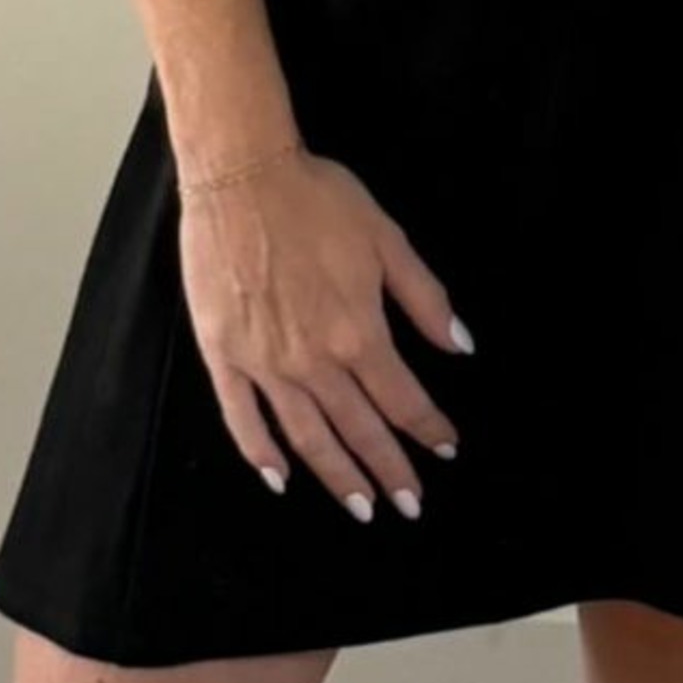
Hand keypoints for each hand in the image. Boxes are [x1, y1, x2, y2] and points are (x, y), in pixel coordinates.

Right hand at [178, 147, 468, 521]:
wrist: (242, 175)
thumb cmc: (317, 200)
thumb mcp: (387, 240)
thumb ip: (425, 299)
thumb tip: (460, 345)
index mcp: (358, 333)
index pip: (402, 399)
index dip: (428, 429)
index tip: (447, 449)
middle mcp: (313, 361)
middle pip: (358, 429)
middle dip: (389, 470)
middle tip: (410, 504)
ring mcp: (263, 364)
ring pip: (306, 436)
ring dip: (336, 476)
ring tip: (359, 507)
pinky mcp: (222, 355)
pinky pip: (242, 417)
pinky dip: (261, 454)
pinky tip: (279, 479)